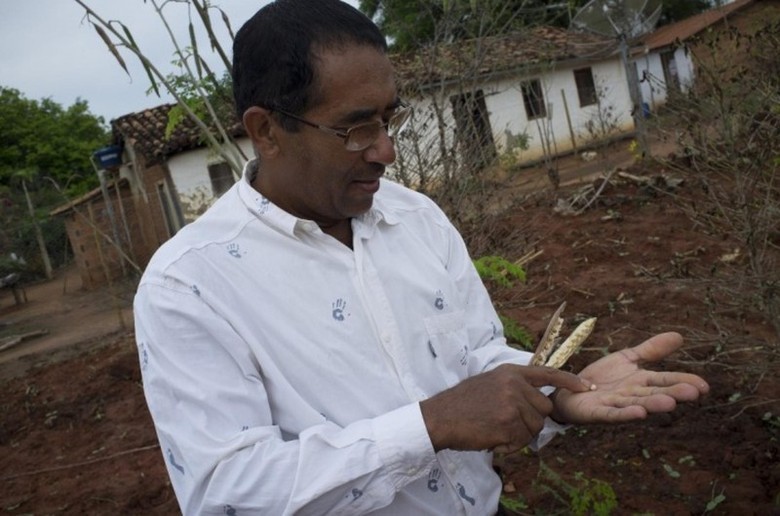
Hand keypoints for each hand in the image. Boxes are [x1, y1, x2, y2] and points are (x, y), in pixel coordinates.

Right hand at [420, 364, 591, 452]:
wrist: (440, 416)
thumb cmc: (462, 403)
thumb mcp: (490, 382)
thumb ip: (514, 387)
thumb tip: (537, 401)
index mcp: (510, 372)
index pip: (548, 373)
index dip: (570, 380)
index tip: (588, 387)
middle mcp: (514, 385)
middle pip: (544, 408)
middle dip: (532, 420)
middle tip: (507, 423)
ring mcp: (512, 403)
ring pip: (534, 427)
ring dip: (519, 435)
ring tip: (496, 430)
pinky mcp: (508, 423)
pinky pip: (522, 441)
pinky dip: (510, 445)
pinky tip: (493, 438)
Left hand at [551, 332, 708, 424]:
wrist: (570, 391)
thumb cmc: (602, 378)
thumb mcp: (627, 359)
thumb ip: (651, 350)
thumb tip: (680, 336)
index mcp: (641, 382)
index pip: (665, 380)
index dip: (683, 382)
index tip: (704, 386)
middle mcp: (632, 395)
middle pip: (654, 393)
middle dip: (672, 393)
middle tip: (693, 393)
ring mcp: (615, 405)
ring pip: (637, 404)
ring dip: (652, 405)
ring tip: (670, 404)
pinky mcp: (597, 412)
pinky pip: (612, 414)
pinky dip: (624, 414)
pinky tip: (639, 414)